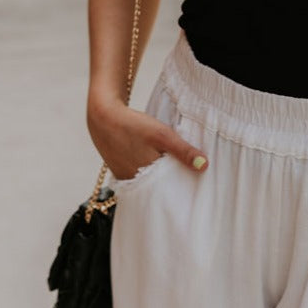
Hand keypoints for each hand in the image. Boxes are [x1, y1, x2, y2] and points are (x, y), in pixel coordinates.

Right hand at [87, 100, 207, 182]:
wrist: (103, 117)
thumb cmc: (132, 125)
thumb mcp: (162, 135)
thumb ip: (183, 151)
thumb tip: (204, 166)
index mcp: (147, 178)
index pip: (171, 189)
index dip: (184, 184)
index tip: (197, 182)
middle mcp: (135, 183)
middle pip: (160, 187)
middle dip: (173, 182)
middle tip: (189, 174)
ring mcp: (126, 179)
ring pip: (149, 183)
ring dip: (160, 177)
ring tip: (173, 168)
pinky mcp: (120, 173)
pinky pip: (139, 178)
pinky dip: (148, 172)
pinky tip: (154, 163)